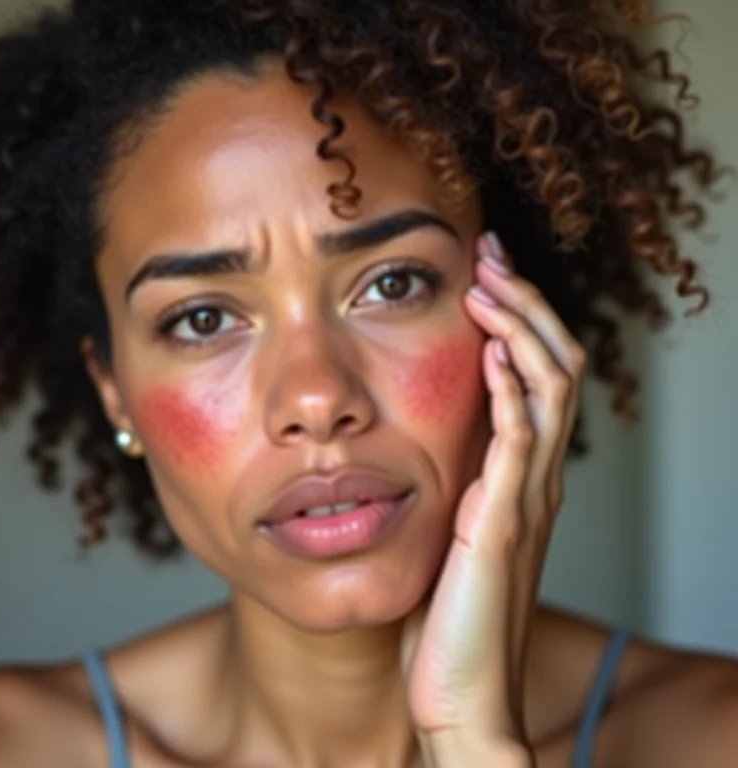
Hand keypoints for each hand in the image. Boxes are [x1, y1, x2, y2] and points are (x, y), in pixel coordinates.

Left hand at [400, 232, 585, 762]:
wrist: (461, 694)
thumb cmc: (449, 615)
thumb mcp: (452, 531)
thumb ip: (455, 485)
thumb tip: (431, 440)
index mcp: (520, 476)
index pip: (538, 375)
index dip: (519, 320)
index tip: (483, 274)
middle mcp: (534, 478)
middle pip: (555, 365)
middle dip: (523, 302)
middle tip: (488, 255)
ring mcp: (525, 498)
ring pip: (549, 389)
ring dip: (521, 329)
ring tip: (488, 283)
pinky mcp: (502, 523)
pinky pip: (519, 442)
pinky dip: (512, 390)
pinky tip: (492, 351)